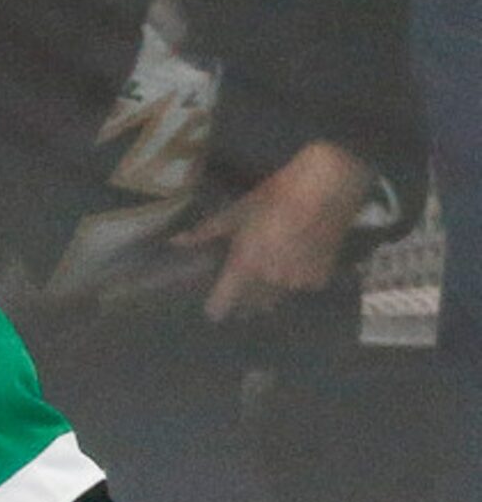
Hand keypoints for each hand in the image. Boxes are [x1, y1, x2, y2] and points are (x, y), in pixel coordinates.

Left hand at [175, 140, 375, 321]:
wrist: (326, 191)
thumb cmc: (275, 198)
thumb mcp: (236, 213)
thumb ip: (205, 233)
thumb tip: (174, 242)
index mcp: (244, 265)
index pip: (223, 302)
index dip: (216, 308)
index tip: (213, 310)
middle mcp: (269, 281)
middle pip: (250, 304)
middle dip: (243, 302)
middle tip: (241, 291)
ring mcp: (296, 282)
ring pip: (276, 298)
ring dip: (269, 294)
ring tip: (267, 281)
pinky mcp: (319, 279)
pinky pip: (301, 288)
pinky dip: (296, 281)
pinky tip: (296, 266)